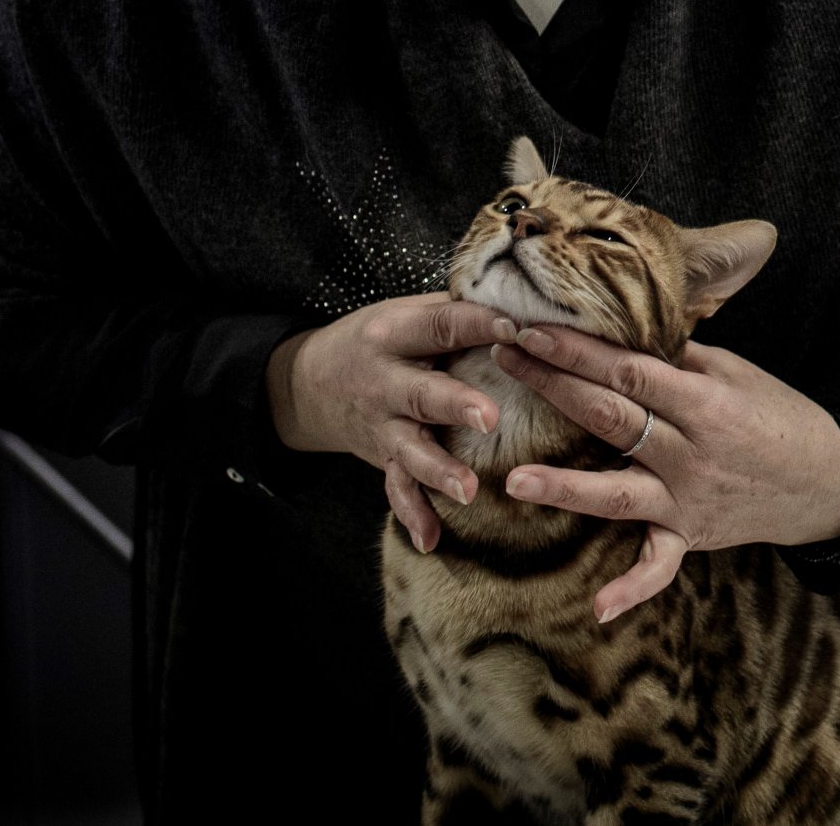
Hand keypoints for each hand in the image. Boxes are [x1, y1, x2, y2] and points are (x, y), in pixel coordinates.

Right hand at [265, 293, 517, 552]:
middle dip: (454, 405)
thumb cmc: (381, 340)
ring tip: (469, 490)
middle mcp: (384, 380)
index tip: (515, 329)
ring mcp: (381, 425)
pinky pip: (396, 490)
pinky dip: (413, 515)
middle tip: (490, 417)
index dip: (477, 326)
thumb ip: (458, 310)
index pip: (441, 325)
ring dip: (438, 470)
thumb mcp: (407, 313)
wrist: (311, 381)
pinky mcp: (382, 458)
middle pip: (421, 392)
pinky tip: (432, 540)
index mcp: (396, 333)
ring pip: (410, 449)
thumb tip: (528, 299)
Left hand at [490, 328, 839, 622]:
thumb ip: (679, 357)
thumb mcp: (736, 373)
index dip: (578, 349)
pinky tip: (598, 609)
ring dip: (565, 487)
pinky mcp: (691, 536)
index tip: (531, 328)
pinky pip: (659, 566)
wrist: (828, 479)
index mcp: (705, 403)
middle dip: (553, 386)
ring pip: (617, 494)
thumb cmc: (779, 415)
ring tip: (515, 480)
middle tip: (503, 360)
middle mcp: (691, 454)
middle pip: (611, 418)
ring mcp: (688, 500)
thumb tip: (622, 329)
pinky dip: (631, 589)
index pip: (629, 372)